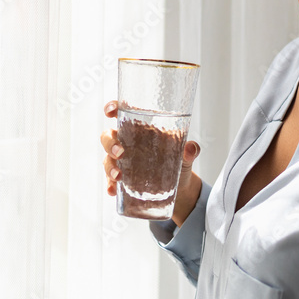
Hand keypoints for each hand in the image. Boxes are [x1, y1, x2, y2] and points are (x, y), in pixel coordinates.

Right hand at [101, 99, 202, 224]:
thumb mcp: (185, 156)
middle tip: (120, 153)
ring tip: (118, 177)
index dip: (113, 108)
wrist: (180, 188)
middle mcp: (128, 143)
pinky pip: (110, 180)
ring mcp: (123, 162)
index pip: (123, 114)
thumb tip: (191, 148)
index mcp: (141, 130)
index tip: (110, 112)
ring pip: (107, 158)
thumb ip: (189, 151)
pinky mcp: (123, 180)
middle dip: (110, 142)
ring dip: (109, 166)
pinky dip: (110, 185)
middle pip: (108, 136)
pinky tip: (113, 190)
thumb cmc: (179, 162)